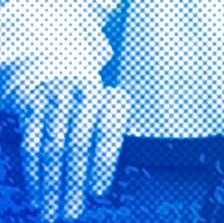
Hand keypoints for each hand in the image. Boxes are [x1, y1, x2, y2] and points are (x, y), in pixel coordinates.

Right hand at [14, 79, 128, 221]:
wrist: (59, 72)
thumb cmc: (94, 105)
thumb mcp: (114, 113)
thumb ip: (122, 137)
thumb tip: (134, 168)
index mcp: (113, 97)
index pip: (108, 132)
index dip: (103, 163)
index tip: (98, 192)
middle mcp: (84, 94)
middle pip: (77, 145)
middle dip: (74, 183)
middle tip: (72, 212)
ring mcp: (56, 98)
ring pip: (52, 149)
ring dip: (51, 185)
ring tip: (53, 210)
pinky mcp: (32, 105)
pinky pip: (31, 145)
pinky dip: (33, 174)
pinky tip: (37, 195)